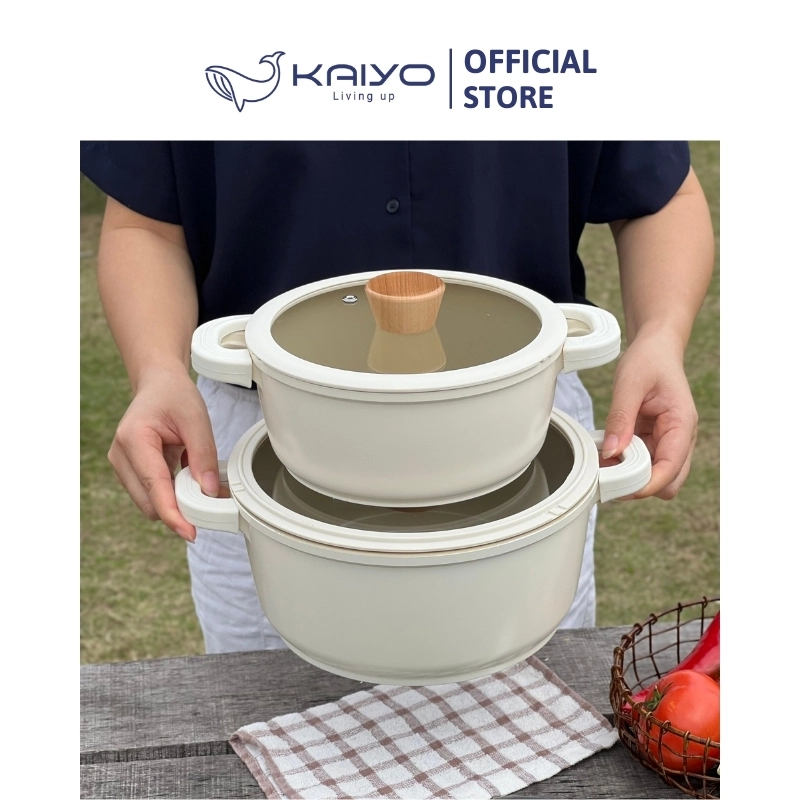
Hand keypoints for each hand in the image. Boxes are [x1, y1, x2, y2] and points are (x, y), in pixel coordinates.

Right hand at [108, 364, 217, 540]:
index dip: (173, 514)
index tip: (190, 532)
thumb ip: (203, 455)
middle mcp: (120, 456)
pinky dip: (172, 493)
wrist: (158, 384)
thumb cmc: (173, 396)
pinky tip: (189, 480)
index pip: (154, 487)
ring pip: (150, 502)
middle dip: (179, 509)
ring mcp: (122, 465)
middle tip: (211, 503)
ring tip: (200, 483)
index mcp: (134, 439)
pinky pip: (152, 493)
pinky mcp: (130, 472)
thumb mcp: (197, 419)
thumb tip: (209, 491)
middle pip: (149, 503)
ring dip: (176, 501)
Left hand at [601, 332, 697, 499]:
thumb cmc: (649, 360)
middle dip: (639, 484)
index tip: (619, 486)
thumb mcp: (629, 385)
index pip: (671, 468)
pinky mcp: (653, 439)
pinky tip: (606, 452)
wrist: (655, 348)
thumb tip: (611, 452)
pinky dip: (624, 462)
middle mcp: (679, 437)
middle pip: (668, 482)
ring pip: (653, 475)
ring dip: (629, 474)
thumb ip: (620, 419)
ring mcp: (667, 440)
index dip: (647, 484)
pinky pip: (641, 461)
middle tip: (606, 475)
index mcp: (681, 424)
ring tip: (602, 462)